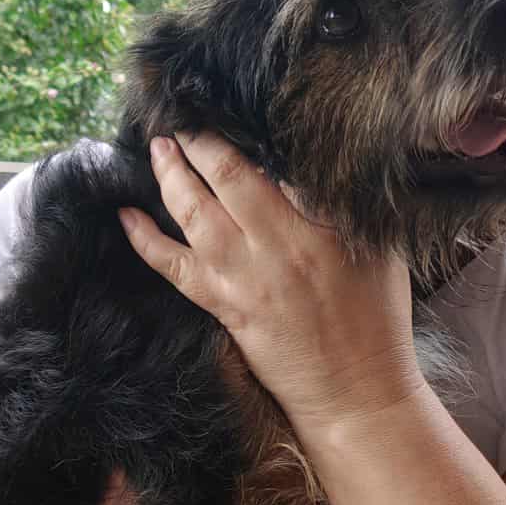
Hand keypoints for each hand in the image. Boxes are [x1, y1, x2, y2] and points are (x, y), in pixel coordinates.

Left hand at [118, 132, 424, 439]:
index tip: (236, 114)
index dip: (255, 135)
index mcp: (325, 226)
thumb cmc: (377, 320)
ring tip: (159, 147)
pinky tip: (126, 215)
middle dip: (201, 141)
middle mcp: (280, 245)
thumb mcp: (380, 253)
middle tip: (183, 118)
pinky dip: (146, 240)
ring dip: (171, 175)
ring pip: (195, 213)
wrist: (356, 390)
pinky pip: (174, 267)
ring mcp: (247, 277)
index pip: (283, 163)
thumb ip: (345, 210)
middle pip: (231, 176)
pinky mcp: (226, 306)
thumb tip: (309, 173)